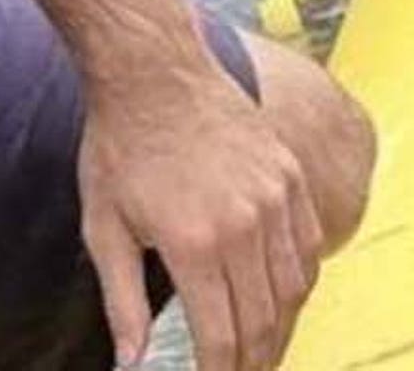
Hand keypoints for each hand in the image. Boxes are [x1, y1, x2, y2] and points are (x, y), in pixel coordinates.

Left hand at [77, 51, 324, 370]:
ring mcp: (276, 197)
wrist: (155, 72)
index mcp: (195, 243)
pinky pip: (309, 244)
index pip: (221, 333)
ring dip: (284, 329)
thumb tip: (132, 362)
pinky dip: (301, 283)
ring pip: (295, 287)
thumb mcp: (104, 231)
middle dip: (255, 362)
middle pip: (264, 318)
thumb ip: (123, 303)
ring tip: (267, 353)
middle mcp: (245, 223)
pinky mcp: (290, 175)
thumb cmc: (119, 150)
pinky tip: (286, 301)